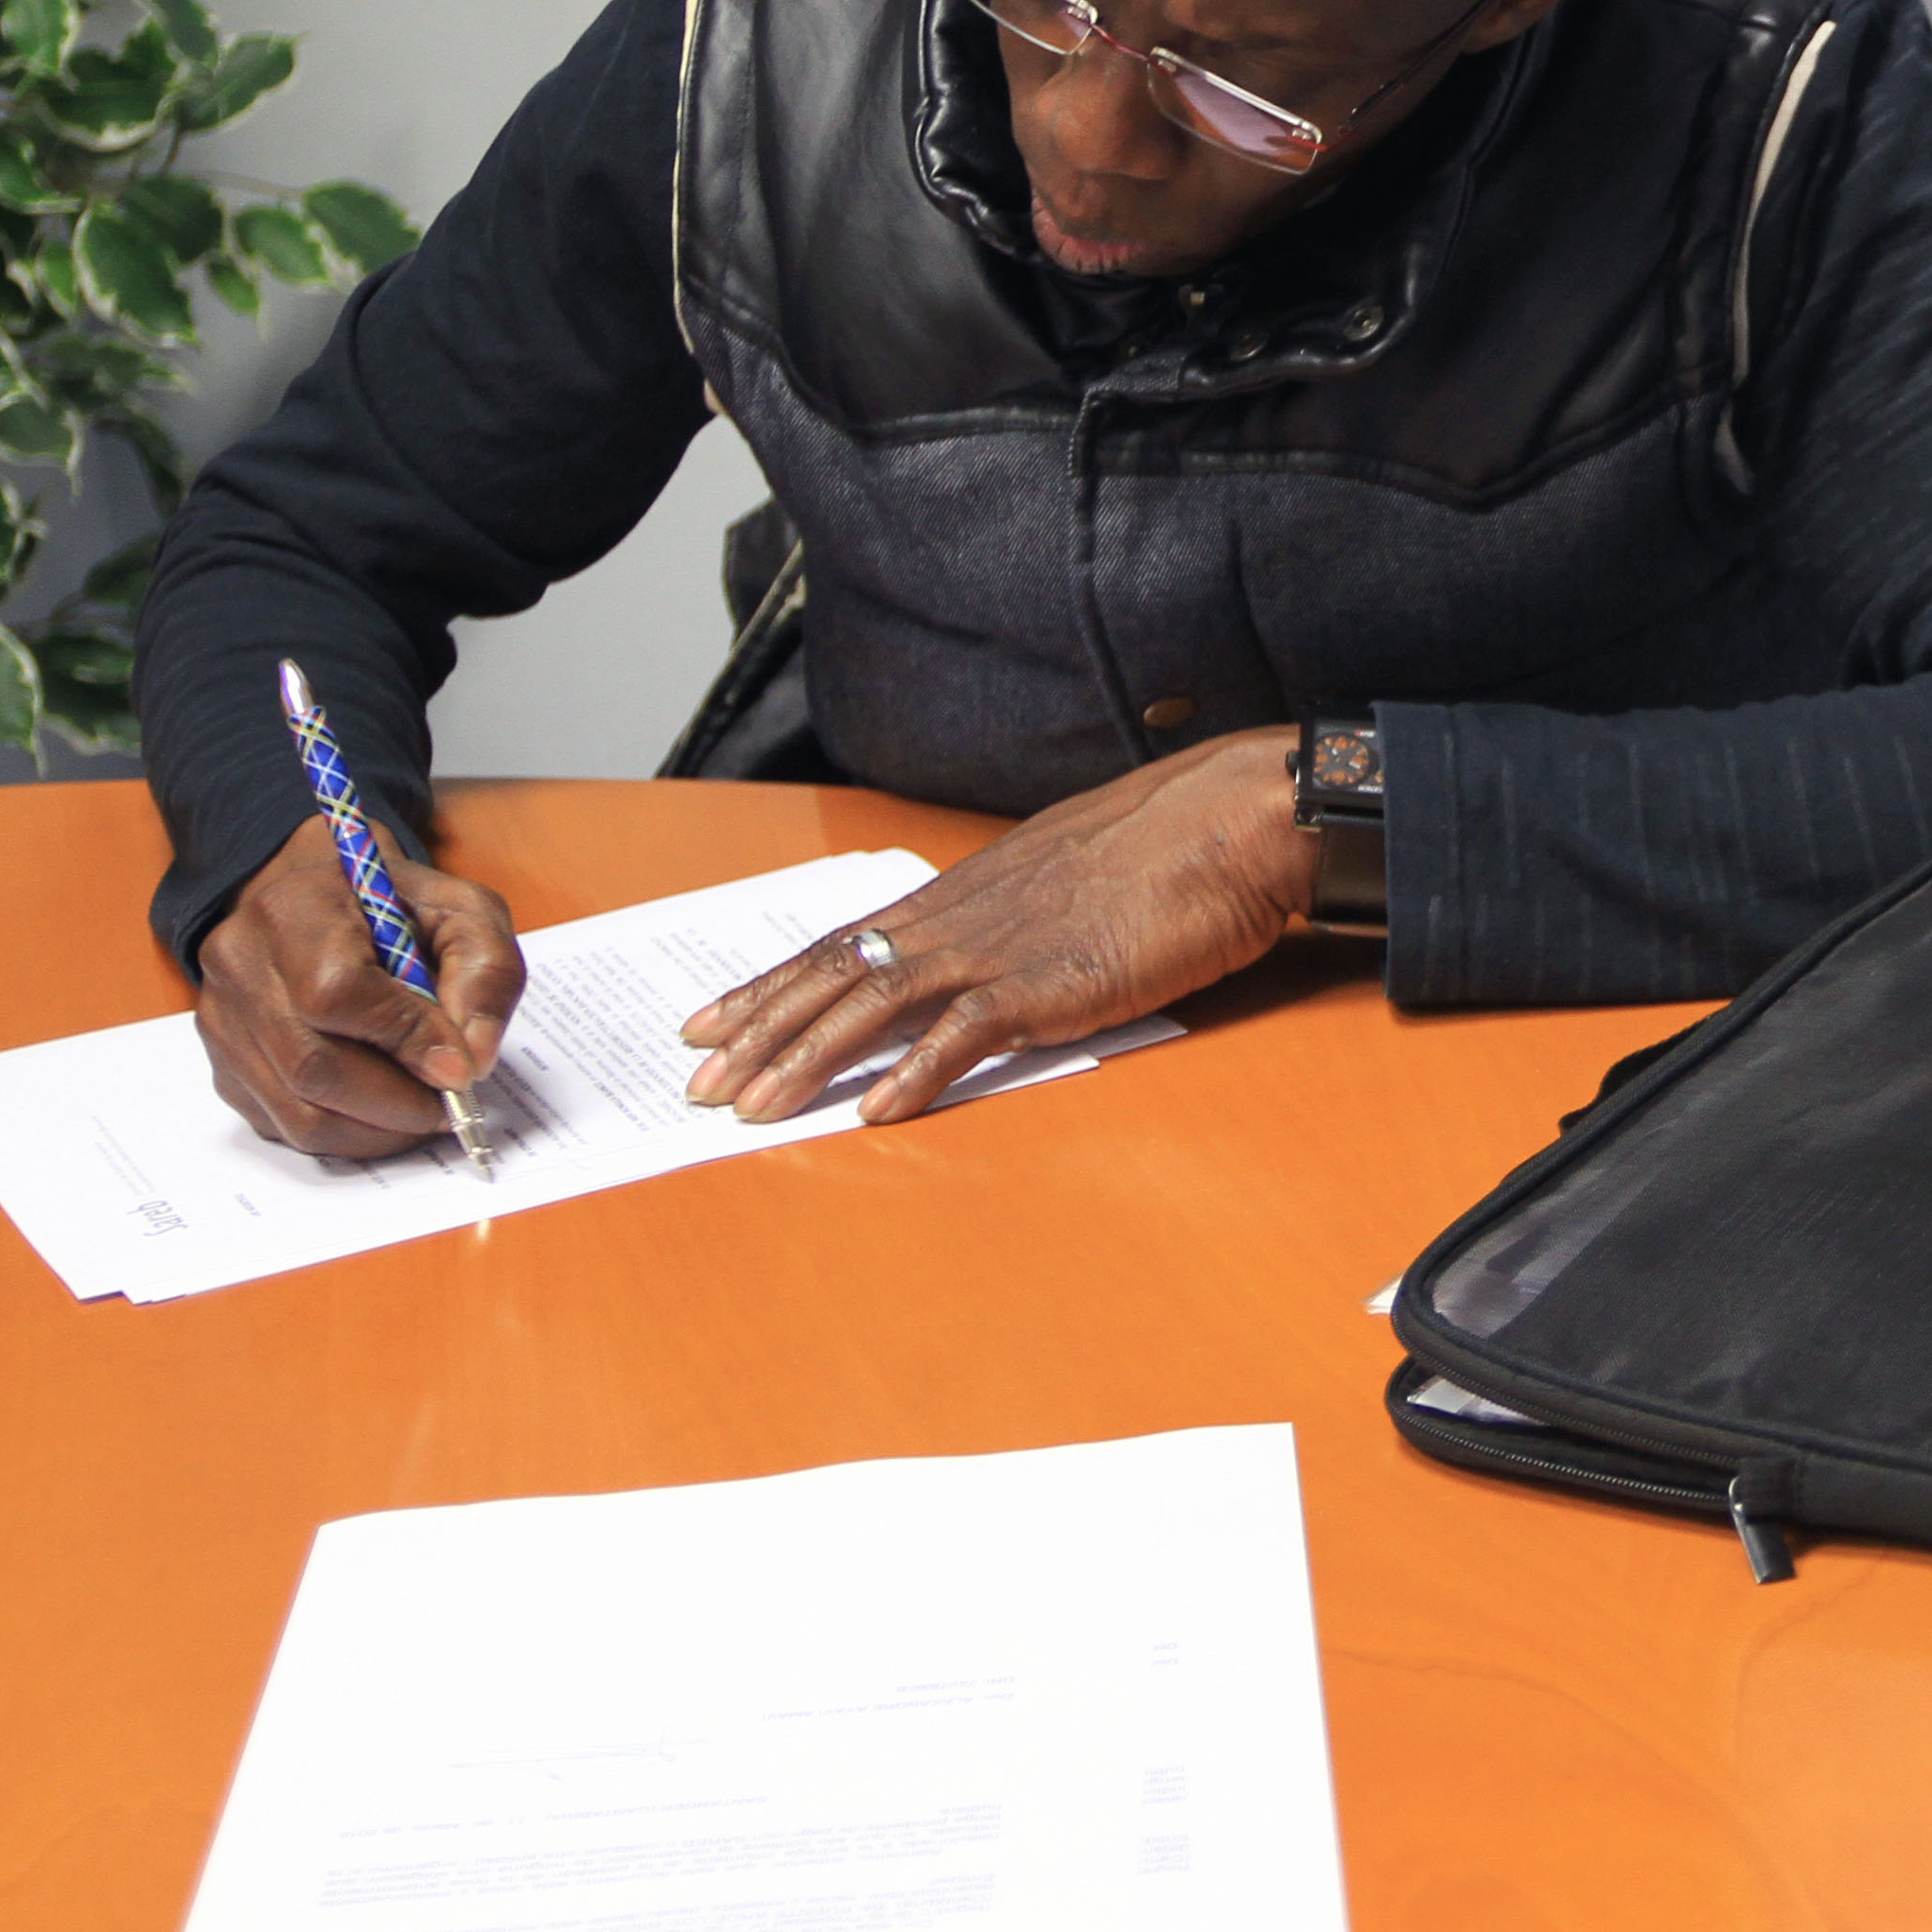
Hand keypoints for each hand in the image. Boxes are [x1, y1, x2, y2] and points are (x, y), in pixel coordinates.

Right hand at [193, 813, 522, 1157]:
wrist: (312, 894)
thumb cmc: (393, 903)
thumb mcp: (462, 910)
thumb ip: (484, 973)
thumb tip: (471, 1062)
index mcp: (296, 909)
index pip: (337, 993)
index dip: (405, 1040)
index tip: (461, 1069)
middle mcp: (241, 965)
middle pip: (312, 1066)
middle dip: (397, 1103)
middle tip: (450, 1107)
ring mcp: (222, 1020)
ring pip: (296, 1111)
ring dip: (375, 1131)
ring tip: (423, 1113)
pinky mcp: (223, 1065)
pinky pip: (281, 1125)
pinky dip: (344, 1134)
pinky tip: (381, 1112)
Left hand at [676, 725, 1318, 1124]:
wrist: (1235, 819)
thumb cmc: (1174, 842)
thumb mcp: (1075, 873)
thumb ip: (1025, 912)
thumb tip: (1006, 945)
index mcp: (967, 889)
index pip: (844, 936)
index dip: (771, 983)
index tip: (713, 1018)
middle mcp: (965, 914)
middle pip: (836, 970)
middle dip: (759, 1028)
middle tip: (696, 1080)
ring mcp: (1002, 946)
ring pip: (874, 1001)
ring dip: (807, 1058)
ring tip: (754, 1109)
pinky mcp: (1051, 982)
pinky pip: (965, 1033)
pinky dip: (916, 1073)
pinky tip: (878, 1112)